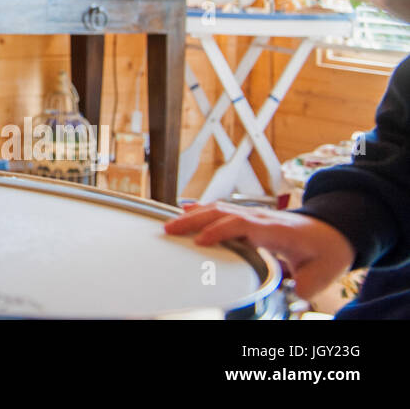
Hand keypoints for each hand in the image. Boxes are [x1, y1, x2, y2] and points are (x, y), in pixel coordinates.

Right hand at [164, 202, 355, 299]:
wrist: (335, 231)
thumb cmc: (326, 251)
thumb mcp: (322, 274)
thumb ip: (303, 287)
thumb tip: (288, 296)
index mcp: (277, 231)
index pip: (242, 225)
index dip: (219, 231)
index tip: (199, 241)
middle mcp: (262, 218)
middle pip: (222, 212)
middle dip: (194, 220)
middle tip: (170, 230)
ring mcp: (255, 214)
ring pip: (219, 208)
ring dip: (193, 215)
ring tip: (169, 224)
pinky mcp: (250, 216)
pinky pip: (222, 209)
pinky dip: (201, 209)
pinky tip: (185, 210)